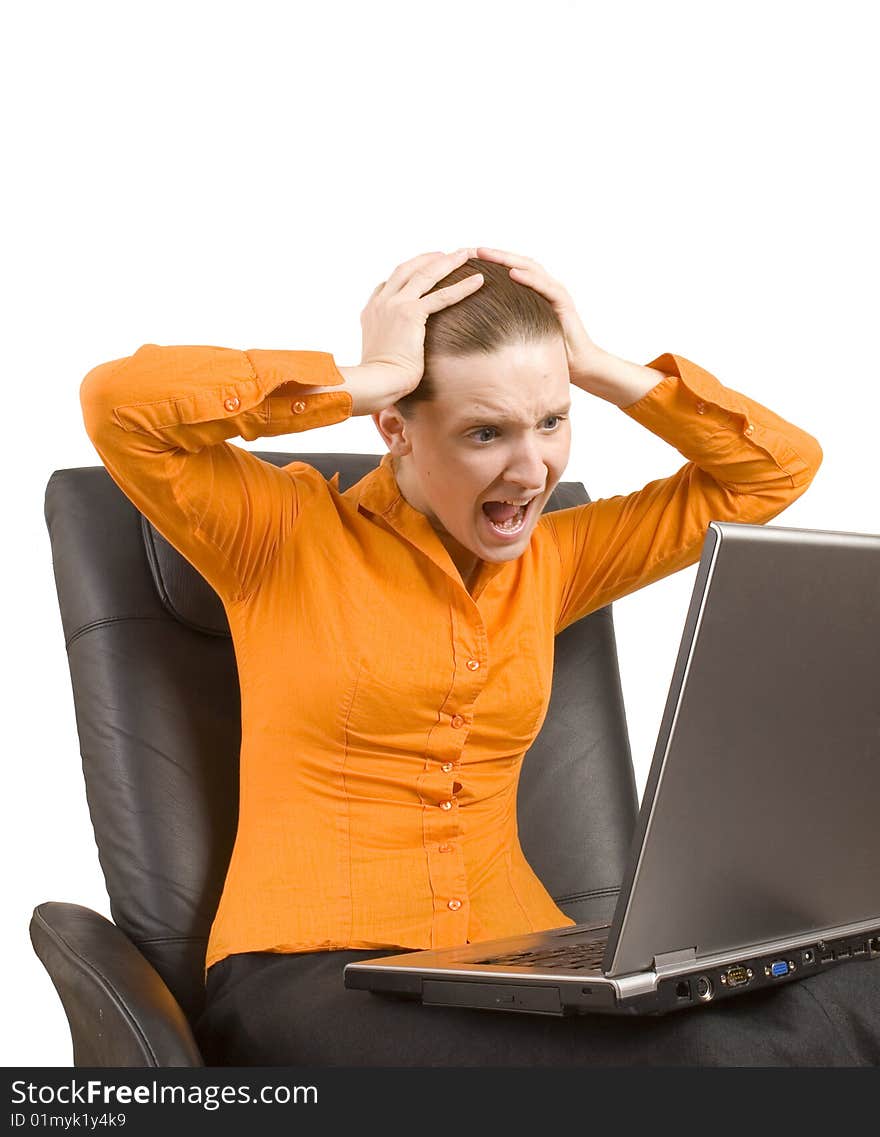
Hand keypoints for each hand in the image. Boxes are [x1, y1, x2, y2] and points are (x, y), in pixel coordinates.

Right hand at [341, 248, 484, 415]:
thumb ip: (388, 344)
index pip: (387, 285)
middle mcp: (381, 303)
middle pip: (406, 269)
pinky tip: (478, 279)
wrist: (375, 383)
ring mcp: (395, 305)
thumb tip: (399, 356)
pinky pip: (441, 296)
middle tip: (448, 253)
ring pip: (425, 275)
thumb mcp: (379, 355)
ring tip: (466, 254)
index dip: (406, 274)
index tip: (422, 269)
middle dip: (428, 259)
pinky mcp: (411, 314)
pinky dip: (462, 286)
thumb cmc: (379, 380)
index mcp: (371, 312)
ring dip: (447, 262)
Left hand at [474, 246, 606, 391]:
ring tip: (485, 254)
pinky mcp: (563, 302)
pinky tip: (512, 273)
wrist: (577, 364)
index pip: (509, 269)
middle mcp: (544, 286)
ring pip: (529, 267)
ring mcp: (555, 291)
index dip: (488, 262)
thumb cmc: (547, 351)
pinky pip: (544, 286)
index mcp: (533, 291)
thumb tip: (474, 325)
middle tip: (469, 250)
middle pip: (516, 262)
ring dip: (506, 259)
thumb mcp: (519, 334)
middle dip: (493, 255)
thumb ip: (503, 323)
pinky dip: (529, 278)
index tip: (464, 258)